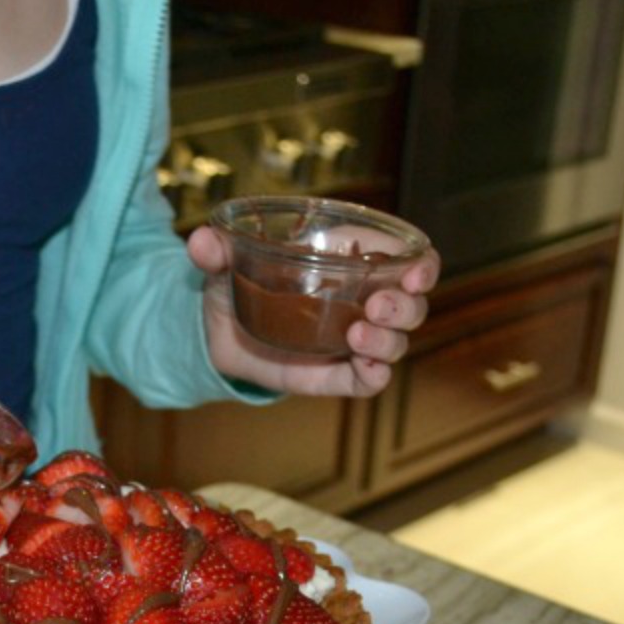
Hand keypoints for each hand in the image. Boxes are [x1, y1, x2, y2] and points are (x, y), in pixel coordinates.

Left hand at [185, 226, 438, 397]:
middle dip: (406, 306)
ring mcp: (352, 340)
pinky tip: (363, 367)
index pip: (408, 259)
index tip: (417, 271)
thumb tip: (200, 242)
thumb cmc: (237, 281)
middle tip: (377, 305)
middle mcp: (362, 300)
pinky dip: (374, 375)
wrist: (217, 330)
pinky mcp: (335, 374)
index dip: (423, 265)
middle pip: (412, 306)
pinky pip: (369, 380)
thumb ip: (216, 250)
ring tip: (357, 336)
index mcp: (351, 259)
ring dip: (388, 340)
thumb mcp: (224, 262)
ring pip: (396, 343)